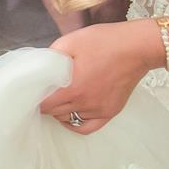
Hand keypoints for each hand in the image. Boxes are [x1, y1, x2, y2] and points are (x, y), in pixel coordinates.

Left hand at [38, 19, 161, 134]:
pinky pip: (88, 127)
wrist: (137, 47)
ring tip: (58, 98)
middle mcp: (85, 104)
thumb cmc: (105, 41)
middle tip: (44, 91)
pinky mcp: (110, 111)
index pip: (43, 105)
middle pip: (54, 113)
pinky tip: (71, 115)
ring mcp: (99, 110)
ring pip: (69, 119)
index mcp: (72, 88)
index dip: (33, 98)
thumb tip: (40, 67)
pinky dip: (76, 124)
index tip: (31, 91)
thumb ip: (51, 57)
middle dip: (45, 103)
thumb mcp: (70, 42)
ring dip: (59, 111)